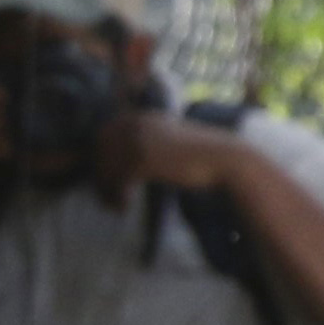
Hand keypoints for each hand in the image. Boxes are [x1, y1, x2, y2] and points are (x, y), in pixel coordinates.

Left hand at [100, 106, 239, 195]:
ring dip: (106, 190)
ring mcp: (138, 140)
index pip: (103, 135)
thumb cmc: (197, 156)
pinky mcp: (143, 159)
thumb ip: (141, 144)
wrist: (224, 159)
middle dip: (100, 176)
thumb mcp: (164, 142)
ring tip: (116, 205)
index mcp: (140, 117)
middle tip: (108, 197)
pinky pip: (117, 180)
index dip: (99, 158)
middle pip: (99, 151)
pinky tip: (125, 207)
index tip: (106, 179)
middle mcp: (136, 125)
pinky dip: (117, 196)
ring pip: (105, 168)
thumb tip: (110, 163)